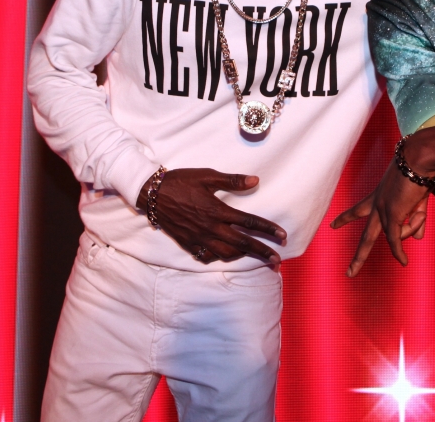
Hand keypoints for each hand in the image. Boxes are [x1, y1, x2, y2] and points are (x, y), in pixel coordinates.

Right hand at [138, 168, 286, 265]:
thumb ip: (232, 181)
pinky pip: (207, 256)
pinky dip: (218, 258)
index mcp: (217, 210)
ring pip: (225, 254)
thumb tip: (255, 181)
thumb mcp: (207, 175)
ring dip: (243, 257)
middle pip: (242, 244)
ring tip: (255, 257)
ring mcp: (199, 238)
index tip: (282, 236)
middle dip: (262, 252)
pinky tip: (225, 255)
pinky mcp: (188, 243)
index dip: (267, 229)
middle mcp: (210, 228)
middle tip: (277, 260)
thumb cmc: (181, 181)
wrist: (152, 194)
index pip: (249, 222)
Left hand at [329, 153, 430, 276]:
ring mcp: (382, 211)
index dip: (346, 218)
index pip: (357, 209)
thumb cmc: (418, 174)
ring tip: (420, 206)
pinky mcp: (391, 214)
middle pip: (366, 237)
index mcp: (378, 196)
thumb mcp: (417, 201)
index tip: (332, 225)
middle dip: (359, 257)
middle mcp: (376, 205)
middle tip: (349, 273)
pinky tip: (403, 262)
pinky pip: (395, 240)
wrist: (418, 159)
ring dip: (413, 225)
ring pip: (395, 236)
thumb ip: (416, 221)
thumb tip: (418, 239)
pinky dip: (399, 252)